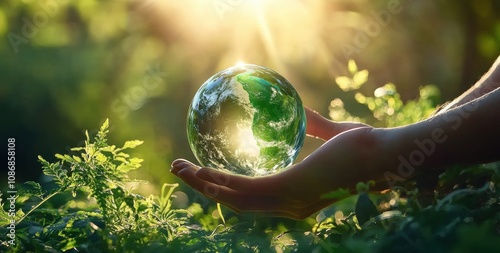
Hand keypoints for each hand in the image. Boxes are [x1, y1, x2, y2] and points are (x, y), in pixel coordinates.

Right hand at [171, 108, 382, 218]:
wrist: (387, 154)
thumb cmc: (367, 147)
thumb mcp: (333, 134)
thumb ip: (312, 126)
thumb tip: (300, 110)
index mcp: (296, 196)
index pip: (253, 198)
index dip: (226, 189)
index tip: (206, 175)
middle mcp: (288, 205)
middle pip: (236, 203)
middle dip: (205, 189)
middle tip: (181, 170)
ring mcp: (288, 200)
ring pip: (233, 199)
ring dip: (203, 185)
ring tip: (179, 168)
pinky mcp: (289, 189)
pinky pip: (245, 188)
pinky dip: (220, 180)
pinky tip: (202, 170)